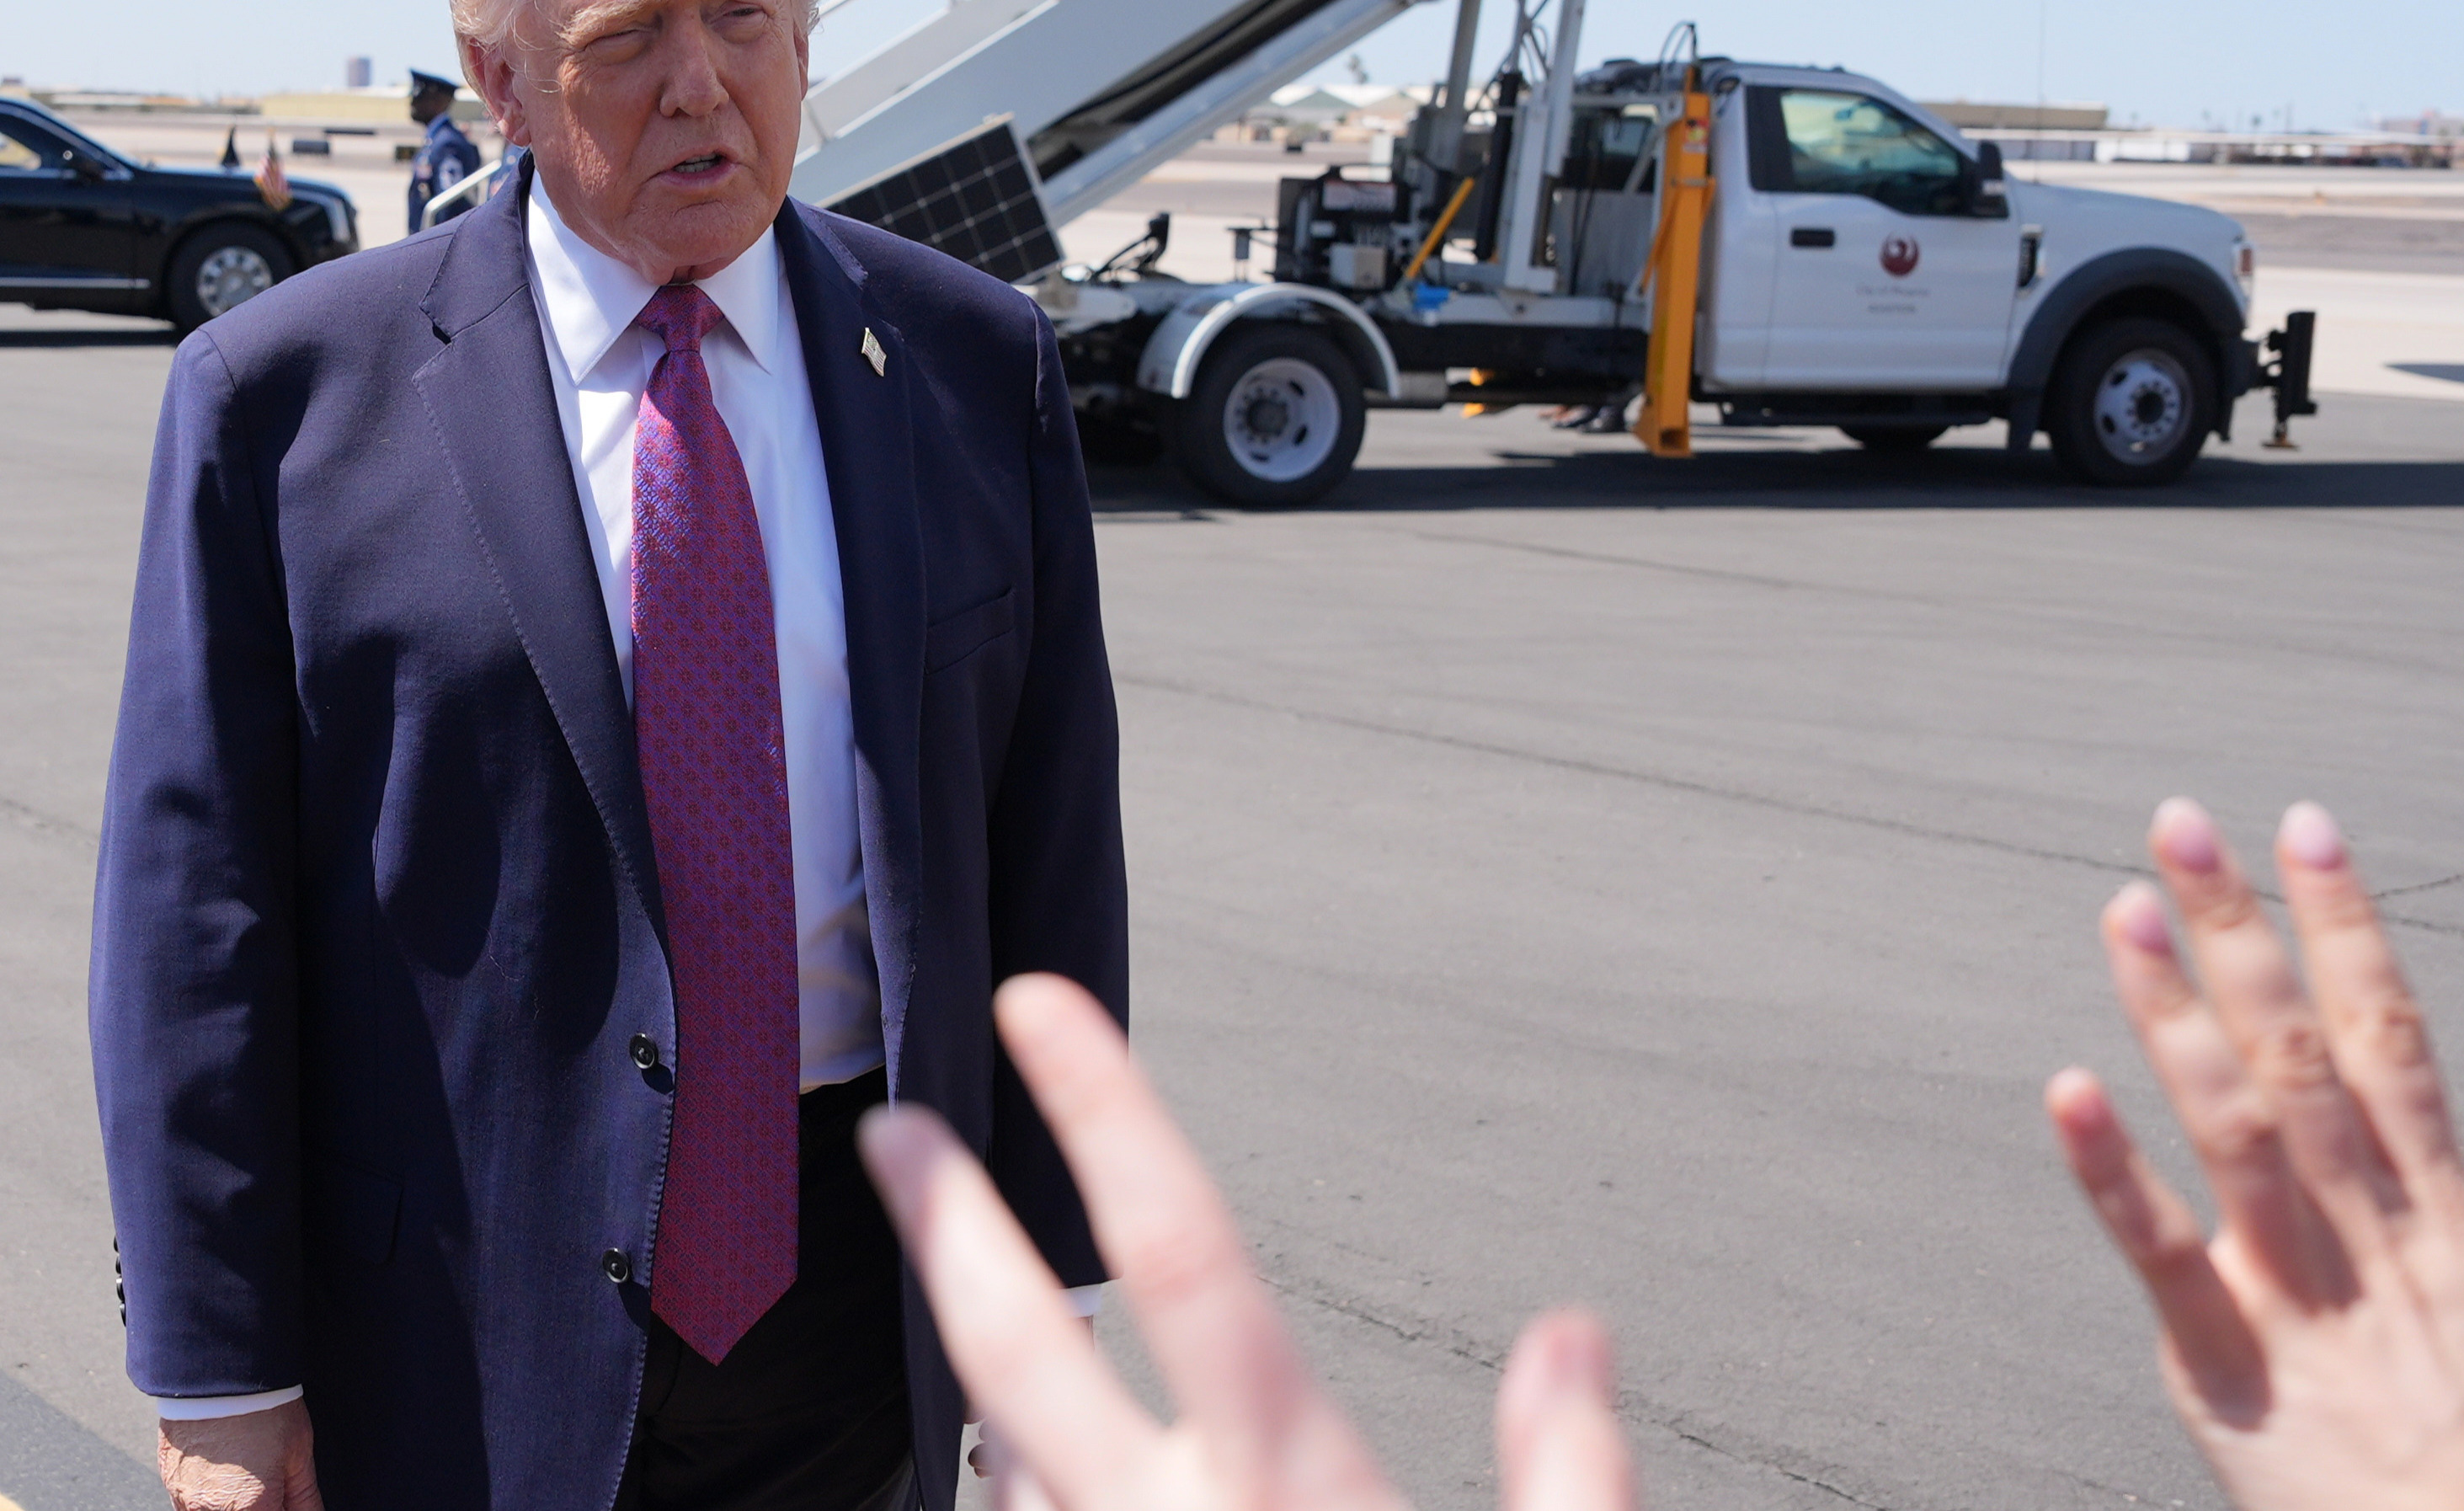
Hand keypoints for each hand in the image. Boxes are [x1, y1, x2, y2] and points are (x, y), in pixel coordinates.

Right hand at [158, 1400, 322, 1510]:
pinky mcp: (169, 1479)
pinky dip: (208, 1496)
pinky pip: (187, 1503)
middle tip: (270, 1482)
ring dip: (234, 1504)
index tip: (286, 1497)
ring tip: (248, 1473)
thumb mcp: (299, 1452)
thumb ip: (304, 1498)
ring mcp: (184, 1496)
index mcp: (250, 1507)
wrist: (219, 1370)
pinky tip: (224, 1472)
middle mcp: (212, 1509)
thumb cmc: (262, 1406)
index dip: (282, 1507)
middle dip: (259, 1505)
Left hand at [860, 973, 1633, 1510]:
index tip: (1034, 1002)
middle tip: (889, 1130)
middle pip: (1017, 1348)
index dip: (1104, 1110)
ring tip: (1006, 1337)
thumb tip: (1574, 1338)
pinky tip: (1040, 1476)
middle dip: (943, 1222)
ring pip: (1007, 1466)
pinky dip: (1023, 1498)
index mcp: (1296, 1487)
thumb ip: (1570, 1474)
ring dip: (1000, 1397)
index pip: (1184, 1253)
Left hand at [2048, 799, 2463, 1510]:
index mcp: (2454, 1222)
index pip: (2393, 1036)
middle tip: (2180, 824)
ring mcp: (2306, 1307)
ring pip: (2236, 1130)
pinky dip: (2112, 1175)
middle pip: (2303, 1056)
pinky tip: (2065, 1088)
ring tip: (2121, 908)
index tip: (2304, 827)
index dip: (2348, 925)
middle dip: (2242, 933)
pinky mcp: (2236, 1380)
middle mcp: (2380, 1243)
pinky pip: (2165, 1262)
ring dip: (2174, 1014)